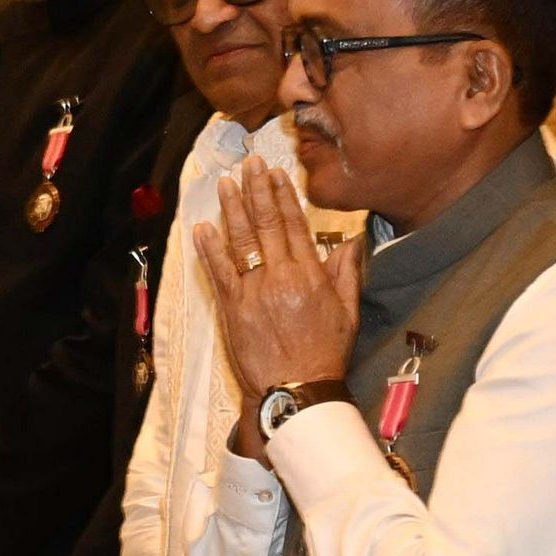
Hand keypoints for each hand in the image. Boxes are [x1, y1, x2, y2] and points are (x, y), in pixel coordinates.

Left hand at [200, 161, 359, 414]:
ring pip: (241, 242)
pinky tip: (203, 227)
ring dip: (232, 210)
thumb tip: (351, 243)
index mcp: (309, 276)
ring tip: (226, 184)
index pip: (294, 226)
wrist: (297, 391)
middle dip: (256, 191)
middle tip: (249, 165)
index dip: (283, 197)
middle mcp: (280, 278)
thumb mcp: (348, 314)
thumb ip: (347, 275)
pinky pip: (219, 272)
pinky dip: (210, 249)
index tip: (276, 174)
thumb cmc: (324, 356)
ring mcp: (254, 292)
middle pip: (266, 225)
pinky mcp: (233, 309)